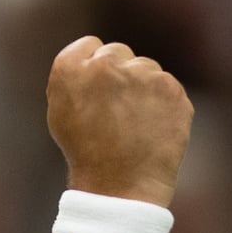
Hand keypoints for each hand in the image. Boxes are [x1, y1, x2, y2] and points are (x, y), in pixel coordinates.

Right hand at [46, 36, 192, 207]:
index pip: (90, 46)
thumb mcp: (61, 111)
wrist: (120, 186)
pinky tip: (153, 127)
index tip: (97, 92)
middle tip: (117, 111)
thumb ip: (77, 76)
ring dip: (143, 88)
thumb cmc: (86, 152)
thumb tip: (97, 57)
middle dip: (119, 75)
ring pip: (145, 68)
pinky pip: (167, 87)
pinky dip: (164, 104)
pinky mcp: (170, 88)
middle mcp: (105, 63)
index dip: (94, 69)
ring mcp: (141, 74)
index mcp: (70, 67)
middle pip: (118, 52)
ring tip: (134, 124)